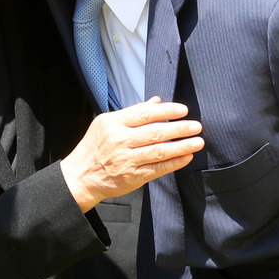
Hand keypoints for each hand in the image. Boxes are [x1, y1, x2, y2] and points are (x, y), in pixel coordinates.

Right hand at [60, 96, 203, 211]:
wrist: (81, 175)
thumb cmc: (94, 147)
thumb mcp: (106, 123)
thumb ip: (132, 113)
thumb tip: (156, 101)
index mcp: (113, 123)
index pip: (144, 114)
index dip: (166, 111)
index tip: (183, 110)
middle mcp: (120, 140)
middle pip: (155, 132)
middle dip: (179, 128)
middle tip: (196, 126)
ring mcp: (127, 160)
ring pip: (160, 151)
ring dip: (182, 146)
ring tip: (198, 141)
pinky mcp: (133, 177)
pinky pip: (158, 169)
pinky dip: (174, 163)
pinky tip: (186, 157)